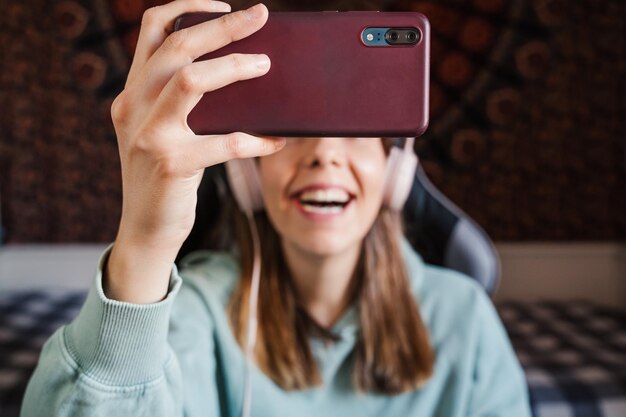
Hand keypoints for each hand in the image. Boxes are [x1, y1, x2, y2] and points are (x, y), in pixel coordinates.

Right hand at [105, 0, 283, 302]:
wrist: (145, 229)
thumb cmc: (163, 178)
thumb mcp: (159, 131)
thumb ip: (178, 101)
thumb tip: (236, 73)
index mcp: (132, 92)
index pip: (153, 30)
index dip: (187, 7)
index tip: (223, 5)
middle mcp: (133, 106)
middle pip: (177, 46)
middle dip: (223, 25)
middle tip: (261, 14)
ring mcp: (149, 134)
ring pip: (192, 80)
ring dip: (234, 67)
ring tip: (265, 64)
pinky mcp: (172, 164)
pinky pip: (225, 142)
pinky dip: (257, 139)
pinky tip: (277, 139)